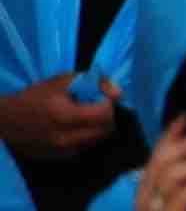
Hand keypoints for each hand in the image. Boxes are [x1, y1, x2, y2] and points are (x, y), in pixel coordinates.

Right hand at [0, 73, 117, 159]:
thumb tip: (119, 93)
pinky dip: (88, 137)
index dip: (109, 104)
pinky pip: (86, 147)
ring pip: (99, 140)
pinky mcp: (60, 159)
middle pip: (106, 130)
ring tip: (87, 117)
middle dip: (108, 117)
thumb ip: (93, 82)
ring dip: (100, 128)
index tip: (102, 97)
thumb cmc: (34, 97)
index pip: (105, 115)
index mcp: (64, 116)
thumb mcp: (62, 81)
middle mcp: (65, 138)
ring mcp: (63, 152)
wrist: (6, 123)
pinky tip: (77, 128)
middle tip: (98, 107)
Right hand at [133, 116, 185, 210]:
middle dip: (185, 145)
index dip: (170, 133)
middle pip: (161, 161)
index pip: (156, 154)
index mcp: (147, 188)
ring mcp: (152, 207)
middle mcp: (145, 196)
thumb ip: (183, 172)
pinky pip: (181, 196)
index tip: (185, 116)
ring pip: (169, 176)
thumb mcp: (178, 192)